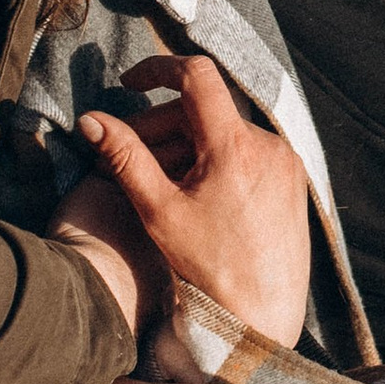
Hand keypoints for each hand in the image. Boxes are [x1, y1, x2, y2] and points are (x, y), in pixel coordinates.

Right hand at [56, 54, 313, 350]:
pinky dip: (216, 160)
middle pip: (204, 112)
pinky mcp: (294, 181)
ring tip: (159, 182)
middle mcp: (268, 145)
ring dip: (187, 146)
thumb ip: (124, 157)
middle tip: (128, 152)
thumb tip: (90, 121)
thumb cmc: (209, 267)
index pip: (196, 76)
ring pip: (225, 134)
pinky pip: (248, 154)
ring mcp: (286, 163)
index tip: (129, 83)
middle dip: (161, 126)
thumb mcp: (158, 209)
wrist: (262, 314)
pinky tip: (194, 193)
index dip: (157, 69)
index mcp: (235, 146)